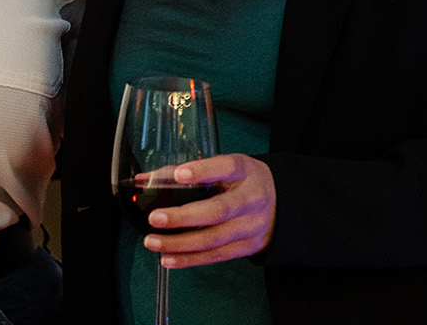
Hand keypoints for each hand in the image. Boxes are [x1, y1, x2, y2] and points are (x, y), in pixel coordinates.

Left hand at [141, 153, 275, 267]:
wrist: (280, 204)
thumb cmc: (242, 182)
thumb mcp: (224, 168)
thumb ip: (186, 172)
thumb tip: (145, 179)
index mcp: (244, 171)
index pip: (225, 168)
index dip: (202, 171)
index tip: (179, 174)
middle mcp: (250, 199)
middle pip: (217, 210)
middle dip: (183, 217)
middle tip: (155, 218)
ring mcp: (250, 226)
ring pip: (213, 239)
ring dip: (180, 243)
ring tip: (153, 242)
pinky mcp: (247, 246)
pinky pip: (216, 256)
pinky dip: (190, 259)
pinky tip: (168, 258)